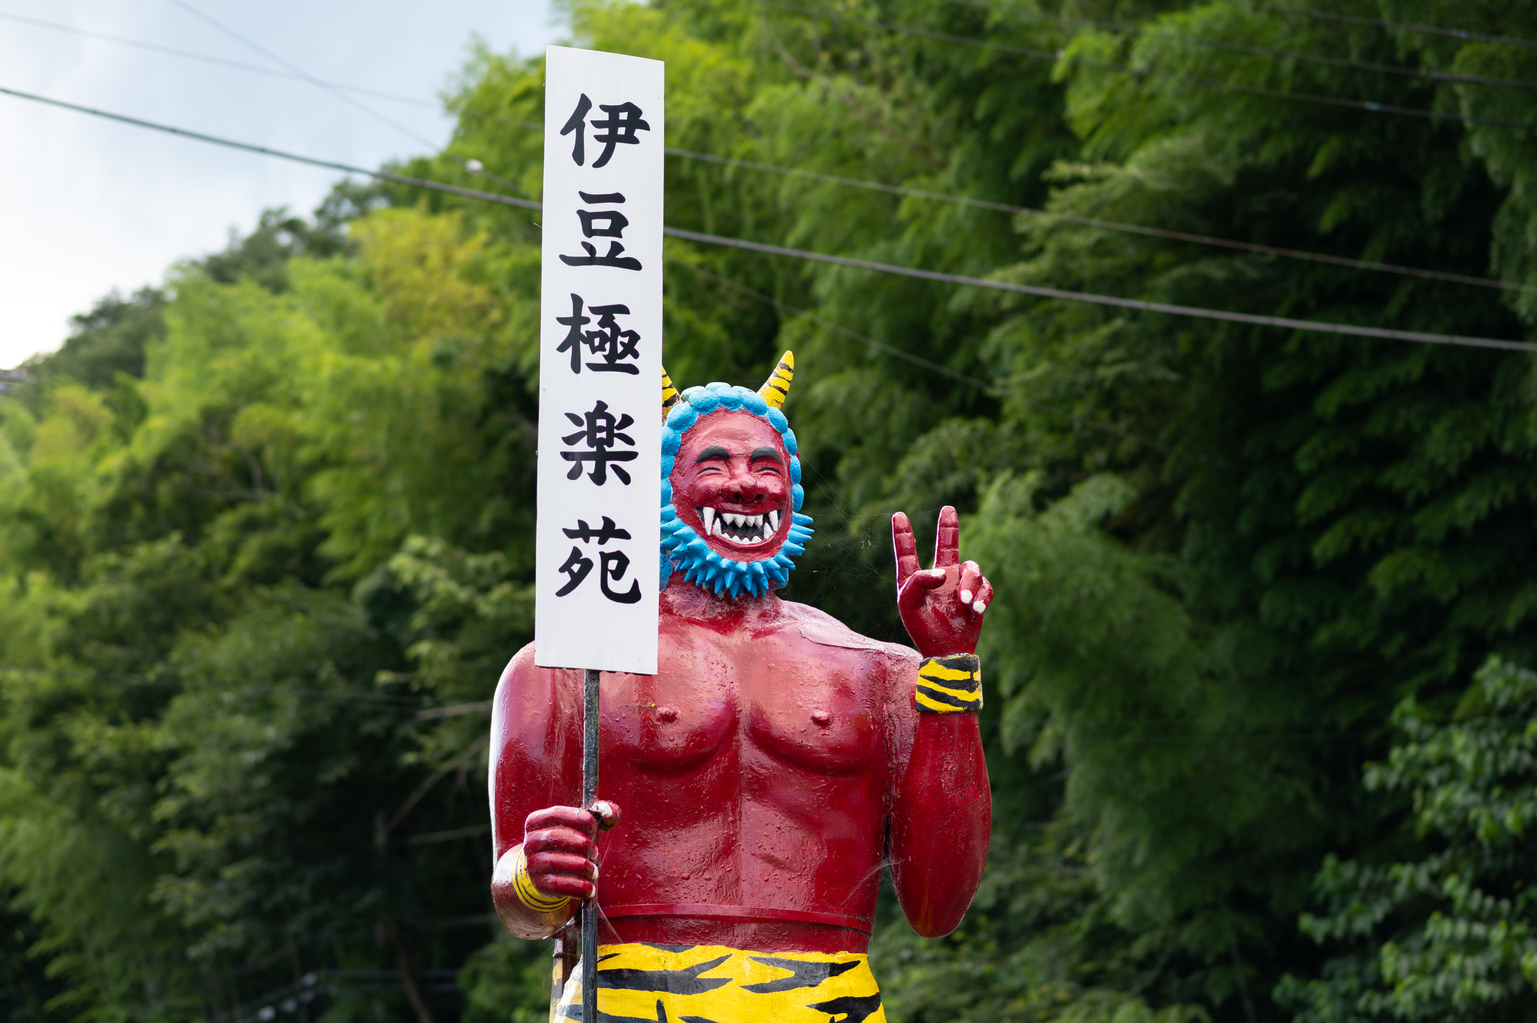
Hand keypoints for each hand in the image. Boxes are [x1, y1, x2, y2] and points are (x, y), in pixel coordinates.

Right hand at [522, 801, 619, 900]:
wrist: (549, 872)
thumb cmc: (570, 843)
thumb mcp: (580, 825)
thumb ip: (600, 813)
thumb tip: (609, 814)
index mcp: (536, 821)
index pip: (556, 814)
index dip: (579, 819)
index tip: (594, 828)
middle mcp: (530, 842)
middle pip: (555, 837)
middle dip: (581, 844)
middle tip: (595, 852)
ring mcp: (532, 864)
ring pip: (555, 862)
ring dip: (581, 866)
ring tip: (594, 871)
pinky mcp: (539, 884)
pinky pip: (557, 885)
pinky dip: (578, 887)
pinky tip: (590, 889)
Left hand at [893, 506, 992, 657]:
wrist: (947, 651)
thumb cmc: (923, 629)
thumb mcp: (908, 604)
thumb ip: (917, 581)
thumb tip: (942, 570)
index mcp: (915, 580)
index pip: (908, 553)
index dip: (903, 534)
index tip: (898, 515)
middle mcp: (938, 578)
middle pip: (945, 546)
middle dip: (948, 528)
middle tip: (948, 509)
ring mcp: (958, 585)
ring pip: (971, 568)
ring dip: (970, 584)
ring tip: (965, 602)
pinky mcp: (976, 595)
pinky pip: (985, 585)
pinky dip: (982, 595)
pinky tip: (975, 609)